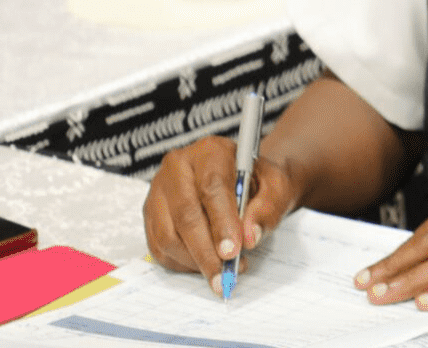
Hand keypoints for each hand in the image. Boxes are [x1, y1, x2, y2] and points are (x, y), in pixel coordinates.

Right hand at [143, 136, 300, 293]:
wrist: (244, 182)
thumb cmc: (260, 183)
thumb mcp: (277, 187)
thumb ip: (268, 208)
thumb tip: (250, 237)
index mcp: (211, 152)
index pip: (212, 187)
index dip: (222, 223)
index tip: (233, 251)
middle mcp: (178, 167)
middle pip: (185, 215)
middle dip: (206, 252)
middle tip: (225, 275)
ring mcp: (159, 191)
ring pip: (168, 235)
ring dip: (194, 261)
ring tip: (221, 270)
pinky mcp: (150, 214)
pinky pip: (159, 247)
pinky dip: (182, 263)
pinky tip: (204, 265)